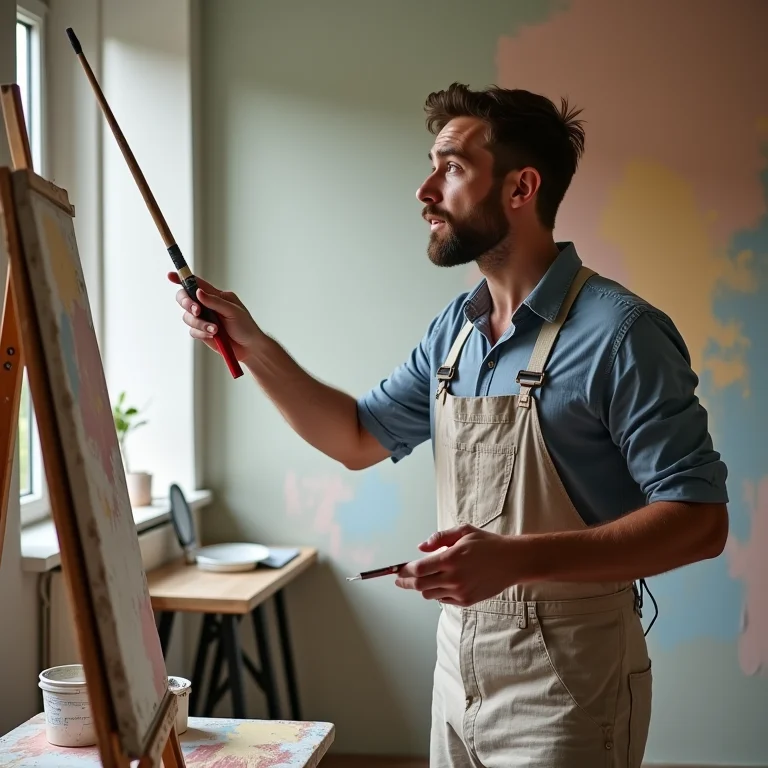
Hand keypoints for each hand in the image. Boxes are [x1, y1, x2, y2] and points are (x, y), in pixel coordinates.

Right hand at [168, 272, 261, 360]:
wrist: (249, 348)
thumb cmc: (245, 326)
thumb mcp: (233, 311)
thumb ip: (214, 301)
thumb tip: (197, 292)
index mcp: (216, 295)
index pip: (196, 284)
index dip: (182, 278)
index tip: (170, 276)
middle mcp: (207, 306)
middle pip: (185, 299)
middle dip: (187, 304)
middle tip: (197, 311)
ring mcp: (203, 319)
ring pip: (188, 317)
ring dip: (200, 323)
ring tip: (215, 330)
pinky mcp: (202, 333)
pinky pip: (193, 331)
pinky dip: (202, 333)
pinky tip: (214, 336)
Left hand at [394, 524, 521, 606]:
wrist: (512, 561)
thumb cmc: (488, 544)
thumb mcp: (463, 531)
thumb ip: (440, 538)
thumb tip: (421, 547)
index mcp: (451, 559)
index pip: (418, 569)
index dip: (404, 571)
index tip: (398, 570)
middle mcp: (454, 578)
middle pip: (420, 585)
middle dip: (406, 582)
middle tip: (400, 580)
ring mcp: (460, 592)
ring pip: (429, 595)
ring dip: (422, 588)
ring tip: (421, 580)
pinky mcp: (466, 601)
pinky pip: (443, 600)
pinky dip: (437, 593)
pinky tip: (439, 584)